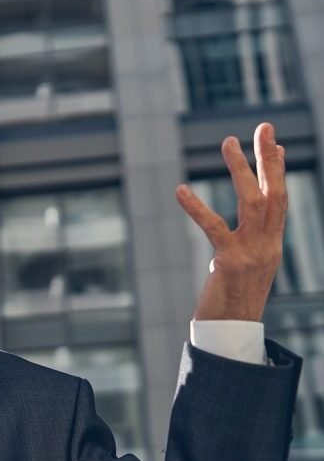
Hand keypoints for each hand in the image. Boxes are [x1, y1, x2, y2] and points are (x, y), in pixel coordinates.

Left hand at [176, 122, 287, 321]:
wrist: (231, 334)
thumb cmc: (232, 303)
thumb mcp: (245, 269)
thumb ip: (244, 246)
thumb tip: (234, 235)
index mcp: (272, 245)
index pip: (279, 200)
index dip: (276, 170)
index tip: (273, 143)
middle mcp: (268, 245)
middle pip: (274, 193)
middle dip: (269, 158)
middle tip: (264, 126)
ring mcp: (252, 253)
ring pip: (251, 202)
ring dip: (241, 169)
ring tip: (228, 141)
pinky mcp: (230, 262)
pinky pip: (213, 228)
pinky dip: (196, 207)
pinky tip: (180, 189)